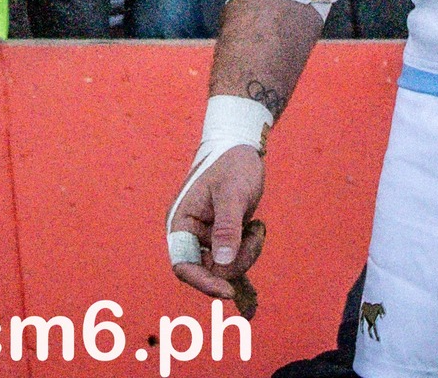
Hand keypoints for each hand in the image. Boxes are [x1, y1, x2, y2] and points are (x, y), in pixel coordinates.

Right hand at [169, 146, 266, 311]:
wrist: (241, 146)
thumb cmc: (232, 164)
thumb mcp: (232, 193)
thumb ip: (227, 228)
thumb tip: (223, 263)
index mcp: (181, 222)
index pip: (183, 265)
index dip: (203, 282)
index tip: (228, 291)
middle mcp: (190, 233)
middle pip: (209, 270)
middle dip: (236, 261)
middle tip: (255, 236)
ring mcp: (206, 236)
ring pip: (225, 267)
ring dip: (246, 254)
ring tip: (257, 227)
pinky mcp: (222, 237)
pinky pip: (234, 259)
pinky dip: (248, 251)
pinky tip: (256, 230)